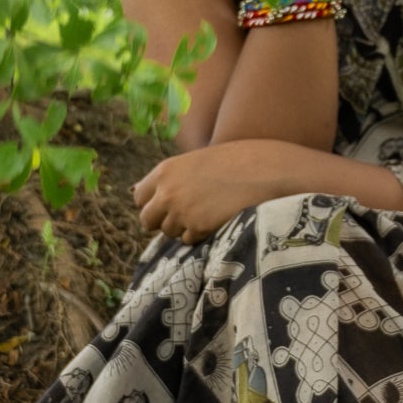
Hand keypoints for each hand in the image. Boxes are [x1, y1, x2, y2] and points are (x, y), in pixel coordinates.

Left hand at [132, 141, 296, 242]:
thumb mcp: (197, 162)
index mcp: (165, 171)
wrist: (263, 170)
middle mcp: (167, 192)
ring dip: (184, 228)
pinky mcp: (197, 226)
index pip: (139, 197)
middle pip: (146, 220)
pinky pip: (189, 240)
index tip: (165, 206)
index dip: (152, 203)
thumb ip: (174, 179)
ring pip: (169, 232)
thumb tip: (152, 197)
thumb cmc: (235, 162)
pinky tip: (216, 219)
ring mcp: (180, 211)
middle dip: (161, 221)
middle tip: (182, 217)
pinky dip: (199, 235)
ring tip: (207, 213)